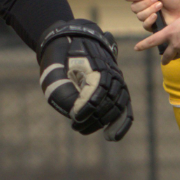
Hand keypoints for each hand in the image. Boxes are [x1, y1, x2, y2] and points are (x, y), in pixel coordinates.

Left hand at [36, 19, 132, 140]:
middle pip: (109, 101)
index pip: (97, 90)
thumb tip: (73, 113)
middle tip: (75, 126)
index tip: (74, 115)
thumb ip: (63, 93)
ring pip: (118, 106)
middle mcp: (110, 72)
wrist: (70, 42)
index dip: (86, 106)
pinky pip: (125, 107)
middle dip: (92, 118)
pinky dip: (121, 123)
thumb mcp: (54, 73)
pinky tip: (112, 137)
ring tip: (83, 130)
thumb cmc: (59, 61)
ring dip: (102, 122)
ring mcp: (116, 80)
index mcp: (95, 65)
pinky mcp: (117, 88)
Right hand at [122, 0, 179, 27]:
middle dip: (145, 3)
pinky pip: (145, 25)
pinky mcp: (152, 26)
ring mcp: (146, 16)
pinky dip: (150, 19)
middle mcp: (142, 6)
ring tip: (160, 5)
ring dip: (150, 9)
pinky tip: (156, 15)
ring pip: (139, 16)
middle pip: (133, 7)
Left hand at [133, 4, 179, 62]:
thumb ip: (179, 21)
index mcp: (170, 32)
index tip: (136, 48)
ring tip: (176, 58)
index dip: (143, 45)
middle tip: (163, 61)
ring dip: (175, 57)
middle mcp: (175, 43)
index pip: (152, 41)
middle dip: (164, 59)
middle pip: (165, 56)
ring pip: (176, 58)